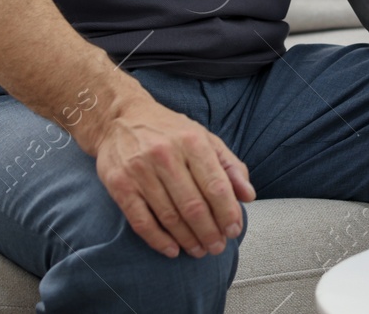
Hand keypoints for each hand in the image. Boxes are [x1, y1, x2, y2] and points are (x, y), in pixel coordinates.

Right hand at [87, 89, 254, 259]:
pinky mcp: (120, 185)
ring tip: (199, 250)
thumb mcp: (204, 138)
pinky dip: (159, 241)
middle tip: (217, 247)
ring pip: (169, 217)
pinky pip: (141, 221)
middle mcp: (165, 155)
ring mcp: (140, 171)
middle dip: (209, 232)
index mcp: (191, 141)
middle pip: (193, 206)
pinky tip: (172, 249)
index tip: (234, 231)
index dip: (228, 213)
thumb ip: (229, 165)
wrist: (119, 119)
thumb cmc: (169, 131)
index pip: (215, 185)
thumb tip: (249, 196)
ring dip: (188, 240)